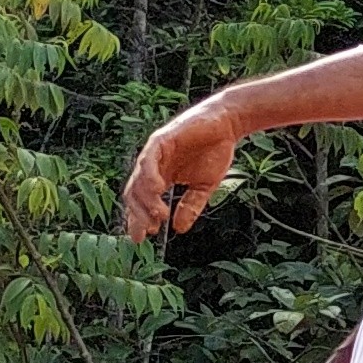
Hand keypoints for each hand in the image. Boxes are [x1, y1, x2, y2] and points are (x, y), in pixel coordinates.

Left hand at [124, 100, 242, 238]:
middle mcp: (152, 167)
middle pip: (135, 194)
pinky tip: (157, 189)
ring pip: (139, 180)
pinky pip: (148, 160)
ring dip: (145, 200)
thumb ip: (191, 205)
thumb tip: (179, 229)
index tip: (141, 238)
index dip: (139, 220)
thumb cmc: (216, 150)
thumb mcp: (205, 186)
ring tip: (158, 215)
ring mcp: (154, 153)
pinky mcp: (160, 140)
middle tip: (146, 231)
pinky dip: (149, 175)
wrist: (227, 124)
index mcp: (161, 177)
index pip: (142, 202)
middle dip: (138, 214)